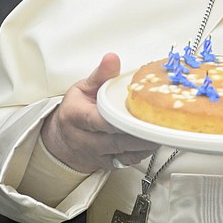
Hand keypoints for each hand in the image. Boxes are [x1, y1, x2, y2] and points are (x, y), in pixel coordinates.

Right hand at [40, 53, 157, 172]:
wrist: (60, 140)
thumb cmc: (74, 111)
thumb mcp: (83, 88)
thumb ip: (101, 74)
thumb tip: (112, 58)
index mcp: (77, 117)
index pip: (99, 120)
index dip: (120, 119)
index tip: (139, 112)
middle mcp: (84, 139)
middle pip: (116, 140)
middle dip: (140, 134)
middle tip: (160, 124)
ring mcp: (96, 154)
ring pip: (124, 153)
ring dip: (145, 145)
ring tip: (161, 133)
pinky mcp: (106, 164)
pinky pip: (127, 161)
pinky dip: (142, 153)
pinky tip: (153, 143)